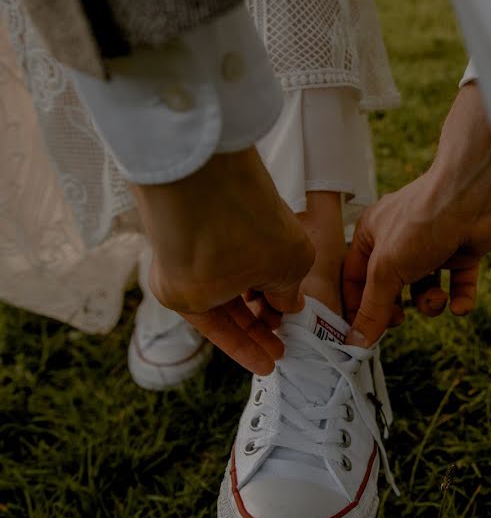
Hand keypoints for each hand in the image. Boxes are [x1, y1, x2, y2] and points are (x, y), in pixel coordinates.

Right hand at [131, 147, 314, 374]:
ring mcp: (176, 244)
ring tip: (284, 292)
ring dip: (252, 285)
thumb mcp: (288, 263)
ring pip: (220, 276)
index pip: (227, 335)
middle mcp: (172, 276)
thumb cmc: (243, 221)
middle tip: (284, 329)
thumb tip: (287, 301)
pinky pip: (216, 249)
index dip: (254, 349)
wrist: (205, 155)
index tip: (274, 362)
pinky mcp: (184, 213)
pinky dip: (241, 259)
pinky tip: (268, 257)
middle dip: (256, 317)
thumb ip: (289, 288)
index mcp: (189, 300)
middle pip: (221, 306)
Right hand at [343, 84, 490, 345]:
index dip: (357, 306)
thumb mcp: (387, 269)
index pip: (355, 277)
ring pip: (425, 289)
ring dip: (430, 303)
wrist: (476, 194)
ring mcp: (434, 246)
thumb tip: (356, 342)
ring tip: (437, 298)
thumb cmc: (423, 221)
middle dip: (396, 307)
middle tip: (400, 321)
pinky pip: (459, 286)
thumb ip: (372, 308)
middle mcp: (401, 240)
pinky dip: (460, 299)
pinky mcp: (463, 252)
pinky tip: (459, 305)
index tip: (361, 335)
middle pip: (391, 287)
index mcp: (372, 234)